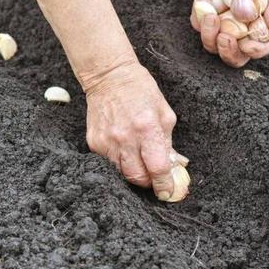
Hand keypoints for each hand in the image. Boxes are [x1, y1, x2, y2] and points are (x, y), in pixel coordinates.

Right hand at [84, 61, 188, 200]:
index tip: (168, 192)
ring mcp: (106, 141)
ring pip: (122, 174)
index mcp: (147, 128)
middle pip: (137, 177)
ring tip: (139, 160)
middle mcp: (125, 138)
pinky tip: (124, 149)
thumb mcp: (164, 113)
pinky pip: (108, 164)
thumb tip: (175, 166)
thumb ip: (168, 142)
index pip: (157, 167)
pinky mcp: (94, 143)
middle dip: (149, 182)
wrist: (109, 77)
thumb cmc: (141, 91)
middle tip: (154, 177)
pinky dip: (119, 162)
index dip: (164, 184)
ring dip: (133, 172)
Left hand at [190, 0, 268, 66]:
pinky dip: (199, 10)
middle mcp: (240, 35)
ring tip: (211, 14)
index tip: (247, 44)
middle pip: (232, 57)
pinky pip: (196, 24)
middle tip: (225, 37)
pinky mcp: (203, 19)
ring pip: (210, 45)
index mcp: (260, 32)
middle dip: (227, 52)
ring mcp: (220, 29)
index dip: (254, 51)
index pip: (259, 49)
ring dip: (209, 33)